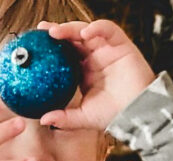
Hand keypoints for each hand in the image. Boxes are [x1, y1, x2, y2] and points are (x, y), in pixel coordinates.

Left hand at [36, 19, 155, 130]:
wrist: (136, 112)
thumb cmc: (112, 115)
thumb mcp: (83, 117)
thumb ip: (64, 117)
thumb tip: (43, 119)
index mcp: (84, 71)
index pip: (65, 55)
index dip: (52, 48)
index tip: (36, 45)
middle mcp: (94, 58)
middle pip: (73, 39)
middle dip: (57, 32)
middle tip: (42, 31)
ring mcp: (107, 49)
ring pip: (87, 32)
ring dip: (71, 29)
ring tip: (56, 32)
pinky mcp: (121, 44)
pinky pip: (107, 30)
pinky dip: (97, 28)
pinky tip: (85, 34)